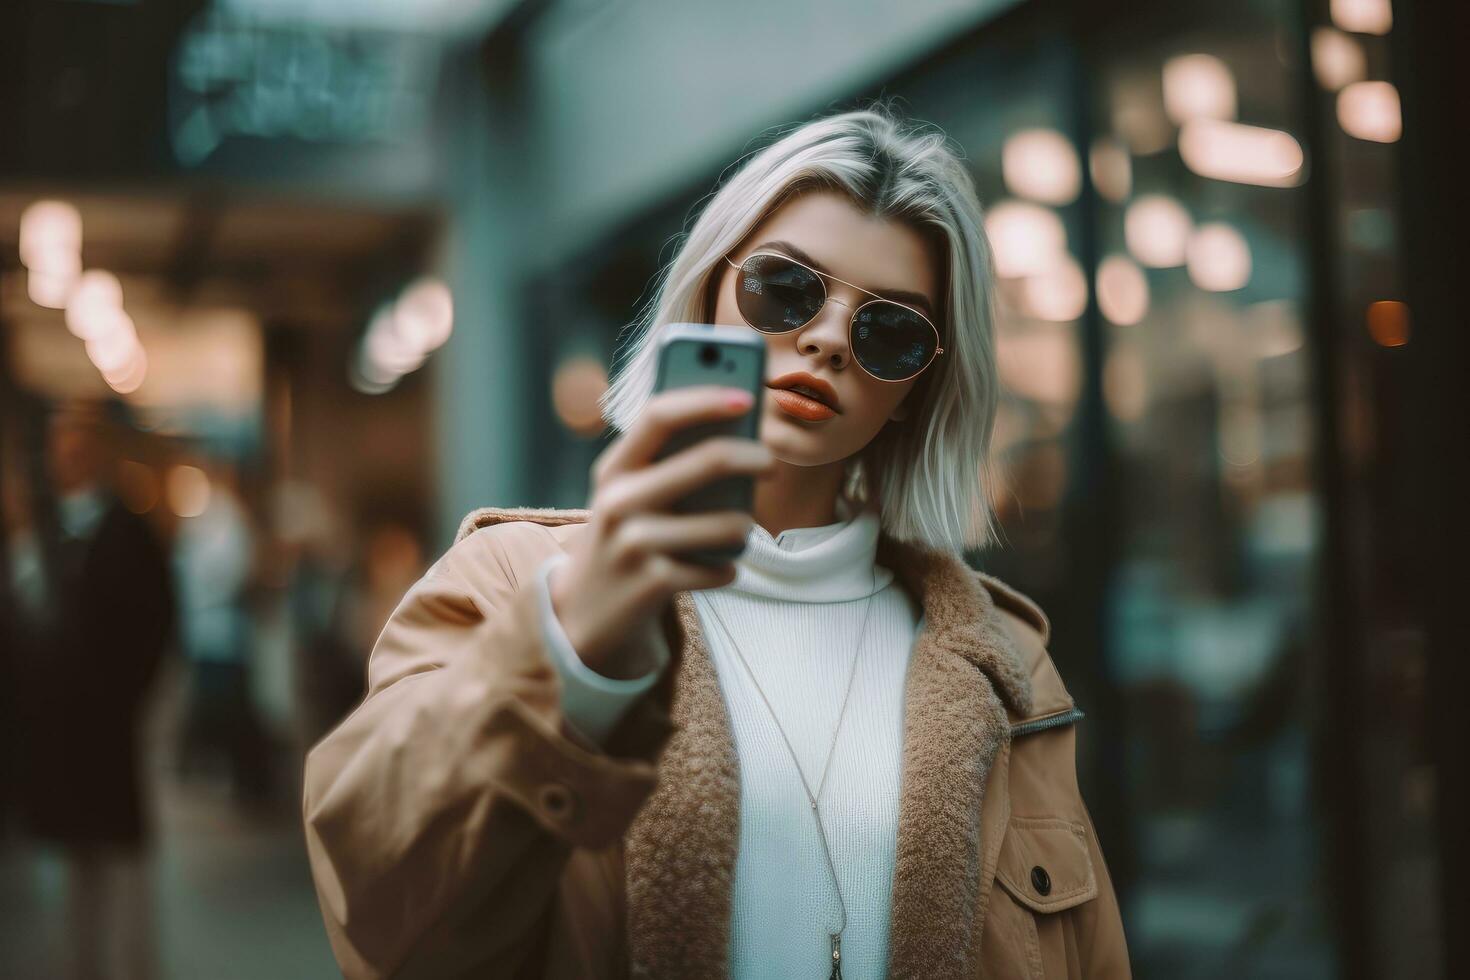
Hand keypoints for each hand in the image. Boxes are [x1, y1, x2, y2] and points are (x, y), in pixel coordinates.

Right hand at [548, 385, 773, 676]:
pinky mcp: (652, 584)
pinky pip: (721, 568)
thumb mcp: (628, 495)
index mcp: (614, 468)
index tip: (746, 397)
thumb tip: (739, 430)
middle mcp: (618, 501)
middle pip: (708, 460)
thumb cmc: (624, 538)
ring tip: (738, 530)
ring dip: (744, 527)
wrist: (583, 614)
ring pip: (729, 522)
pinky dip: (728, 569)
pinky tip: (716, 568)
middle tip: (771, 463)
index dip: (705, 400)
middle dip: (754, 456)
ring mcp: (633, 544)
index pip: (659, 415)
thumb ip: (666, 462)